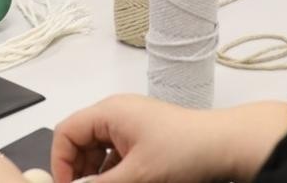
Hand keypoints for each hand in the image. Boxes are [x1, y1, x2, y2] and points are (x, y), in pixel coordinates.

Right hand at [52, 95, 218, 182]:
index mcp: (109, 112)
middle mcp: (116, 113)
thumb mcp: (137, 175)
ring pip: (98, 149)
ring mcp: (131, 124)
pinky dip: (113, 170)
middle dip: (78, 169)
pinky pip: (116, 152)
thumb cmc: (184, 150)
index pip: (66, 132)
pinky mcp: (144, 136)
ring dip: (97, 172)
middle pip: (80, 140)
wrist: (225, 145)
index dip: (61, 162)